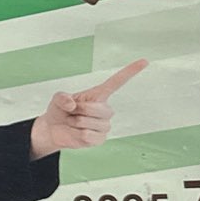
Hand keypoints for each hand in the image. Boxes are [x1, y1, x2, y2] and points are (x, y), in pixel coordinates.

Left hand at [30, 59, 145, 157]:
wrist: (54, 129)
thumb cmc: (60, 110)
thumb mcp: (57, 99)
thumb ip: (61, 97)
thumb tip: (71, 104)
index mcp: (98, 95)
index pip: (117, 82)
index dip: (130, 71)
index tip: (145, 61)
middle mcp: (105, 109)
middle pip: (96, 109)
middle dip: (79, 110)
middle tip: (71, 112)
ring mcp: (104, 125)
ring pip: (89, 123)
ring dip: (75, 122)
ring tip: (73, 122)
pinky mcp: (100, 139)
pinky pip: (87, 136)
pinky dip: (75, 134)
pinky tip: (75, 132)